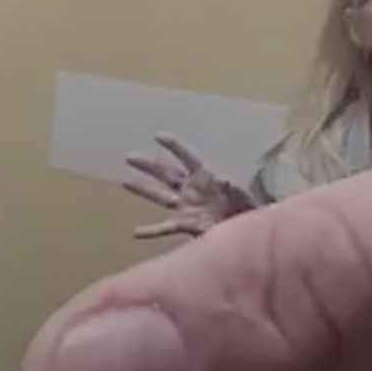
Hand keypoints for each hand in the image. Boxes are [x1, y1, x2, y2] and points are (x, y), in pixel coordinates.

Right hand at [122, 135, 252, 238]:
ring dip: (142, 189)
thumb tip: (224, 181)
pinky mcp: (186, 224)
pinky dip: (151, 230)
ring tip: (125, 182)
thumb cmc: (246, 206)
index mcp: (205, 175)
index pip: (187, 157)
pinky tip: (135, 233)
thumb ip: (232, 188)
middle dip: (148, 165)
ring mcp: (186, 205)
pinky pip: (165, 227)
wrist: (245, 227)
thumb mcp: (241, 194)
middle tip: (129, 156)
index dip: (174, 147)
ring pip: (160, 195)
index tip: (158, 137)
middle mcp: (190, 188)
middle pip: (166, 173)